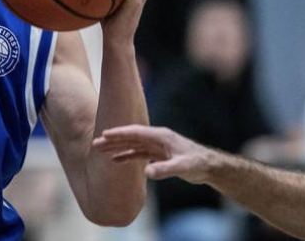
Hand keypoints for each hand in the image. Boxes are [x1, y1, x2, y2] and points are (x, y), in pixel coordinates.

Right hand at [93, 125, 215, 183]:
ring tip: (100, 151)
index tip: (104, 134)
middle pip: (130, 137)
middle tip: (95, 144)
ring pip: (132, 145)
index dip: (119, 133)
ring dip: (116, 148)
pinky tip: (115, 160)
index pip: (135, 132)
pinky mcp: (158, 155)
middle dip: (113, 140)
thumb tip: (147, 173)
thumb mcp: (182, 167)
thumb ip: (165, 169)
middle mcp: (156, 138)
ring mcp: (156, 146)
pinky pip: (138, 154)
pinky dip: (126, 156)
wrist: (209, 166)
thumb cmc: (198, 163)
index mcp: (160, 136)